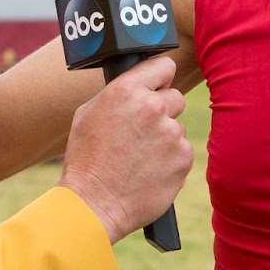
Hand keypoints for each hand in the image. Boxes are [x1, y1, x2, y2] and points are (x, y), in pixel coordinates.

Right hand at [57, 55, 192, 244]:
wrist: (94, 204)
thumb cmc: (86, 161)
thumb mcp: (88, 114)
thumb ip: (117, 95)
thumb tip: (138, 87)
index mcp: (126, 90)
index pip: (163, 65)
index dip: (160, 77)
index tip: (159, 85)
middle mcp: (152, 107)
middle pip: (174, 97)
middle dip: (162, 111)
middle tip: (143, 131)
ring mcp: (171, 133)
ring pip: (176, 128)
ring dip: (164, 139)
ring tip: (140, 158)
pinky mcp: (183, 158)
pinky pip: (182, 152)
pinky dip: (170, 160)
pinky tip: (149, 170)